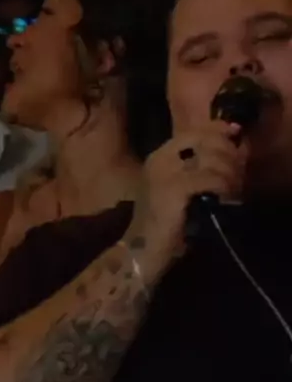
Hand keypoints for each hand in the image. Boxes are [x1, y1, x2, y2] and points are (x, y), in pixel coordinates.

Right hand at [128, 120, 247, 276]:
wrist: (144, 251)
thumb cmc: (166, 225)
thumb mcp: (182, 190)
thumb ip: (199, 169)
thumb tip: (231, 151)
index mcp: (159, 156)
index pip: (194, 131)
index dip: (218, 130)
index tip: (236, 134)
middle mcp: (160, 158)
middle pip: (205, 140)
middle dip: (228, 153)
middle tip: (237, 173)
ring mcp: (166, 172)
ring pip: (212, 158)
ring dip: (230, 173)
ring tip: (233, 189)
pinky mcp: (175, 188)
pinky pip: (211, 178)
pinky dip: (224, 187)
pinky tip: (227, 198)